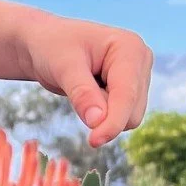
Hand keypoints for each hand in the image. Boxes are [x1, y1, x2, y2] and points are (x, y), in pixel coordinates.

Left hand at [26, 17, 153, 145]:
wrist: (45, 44)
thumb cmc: (52, 47)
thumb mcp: (62, 67)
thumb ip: (82, 93)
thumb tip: (97, 122)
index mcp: (130, 48)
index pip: (127, 94)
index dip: (113, 121)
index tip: (94, 141)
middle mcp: (141, 62)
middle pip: (133, 112)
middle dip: (105, 117)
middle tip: (74, 94)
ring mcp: (138, 77)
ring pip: (129, 118)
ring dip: (102, 115)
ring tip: (81, 88)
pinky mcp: (130, 90)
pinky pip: (121, 116)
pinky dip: (102, 114)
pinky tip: (89, 95)